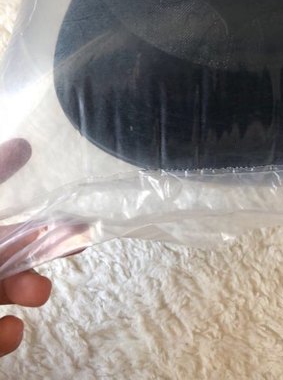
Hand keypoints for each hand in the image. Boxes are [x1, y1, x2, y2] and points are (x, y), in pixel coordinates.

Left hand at [0, 139, 51, 355]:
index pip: (5, 216)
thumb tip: (23, 144)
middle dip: (40, 252)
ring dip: (25, 291)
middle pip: (7, 255)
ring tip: (38, 292)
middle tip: (71, 248)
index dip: (39, 215)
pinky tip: (11, 332)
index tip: (77, 218)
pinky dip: (2, 337)